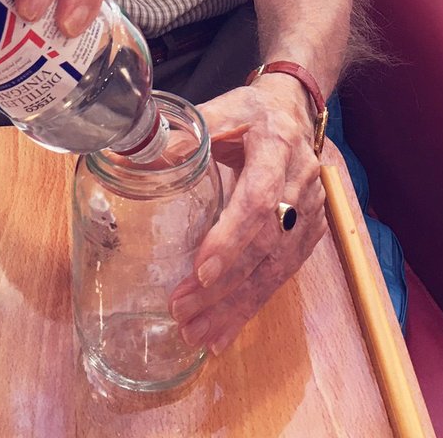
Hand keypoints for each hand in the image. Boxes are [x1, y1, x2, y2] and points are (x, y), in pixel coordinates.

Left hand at [168, 76, 325, 353]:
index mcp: (277, 147)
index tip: (201, 269)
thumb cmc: (252, 111)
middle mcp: (300, 184)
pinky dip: (251, 307)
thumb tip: (133, 156)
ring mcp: (310, 213)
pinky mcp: (309, 235)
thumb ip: (184, 133)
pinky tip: (223, 332)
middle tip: (184, 311)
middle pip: (266, 243)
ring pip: (275, 268)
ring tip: (198, 333)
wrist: (296, 110)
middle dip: (225, 284)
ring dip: (236, 305)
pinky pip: (281, 276)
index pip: (259, 199)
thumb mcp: (220, 109)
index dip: (232, 237)